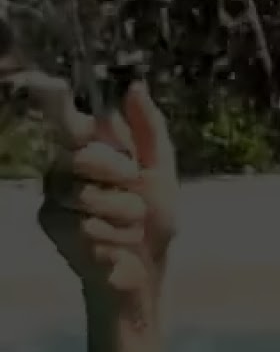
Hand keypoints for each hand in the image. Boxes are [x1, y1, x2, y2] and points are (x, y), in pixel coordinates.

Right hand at [23, 74, 175, 306]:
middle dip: (118, 172)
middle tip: (135, 185)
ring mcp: (55, 195)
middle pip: (81, 154)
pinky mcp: (50, 224)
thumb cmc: (156, 217)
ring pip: (83, 193)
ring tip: (131, 223)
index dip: (52, 99)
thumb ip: (149, 129)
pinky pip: (80, 223)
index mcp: (95, 146)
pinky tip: (115, 244)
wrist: (148, 267)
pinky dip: (111, 235)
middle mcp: (67, 165)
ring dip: (121, 211)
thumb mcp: (162, 170)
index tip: (46, 83)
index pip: (67, 117)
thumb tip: (135, 86)